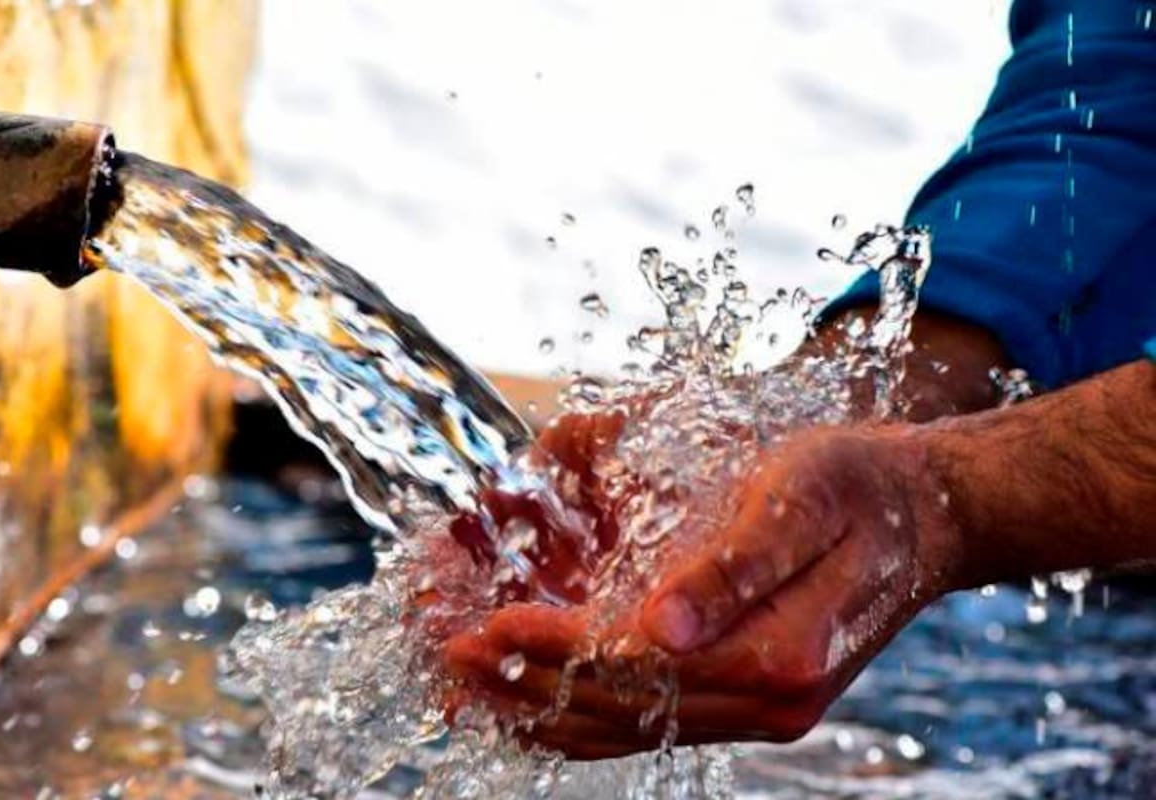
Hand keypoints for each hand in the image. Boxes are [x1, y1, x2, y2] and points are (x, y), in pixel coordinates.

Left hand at [442, 424, 965, 758]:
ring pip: (630, 730)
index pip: (638, 668)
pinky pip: (652, 721)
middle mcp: (768, 702)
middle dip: (529, 685)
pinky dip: (587, 714)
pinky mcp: (750, 698)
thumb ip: (732, 570)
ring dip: (545, 709)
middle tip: (450, 658)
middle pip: (623, 712)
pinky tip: (540, 697)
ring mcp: (759, 709)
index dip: (556, 651)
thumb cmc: (860, 487)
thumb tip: (658, 629)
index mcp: (778, 656)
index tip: (487, 627)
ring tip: (473, 685)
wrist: (927, 516)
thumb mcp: (800, 502)